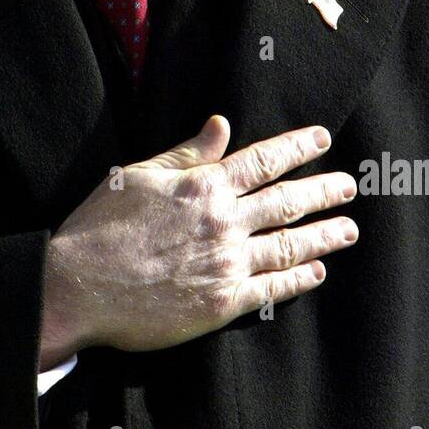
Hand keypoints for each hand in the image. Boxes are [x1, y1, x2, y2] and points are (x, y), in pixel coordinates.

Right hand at [42, 115, 356, 358]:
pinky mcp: (221, 304)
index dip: (297, 148)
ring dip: (323, 236)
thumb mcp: (138, 175)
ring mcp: (225, 264)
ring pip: (289, 245)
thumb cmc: (101, 227)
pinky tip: (316, 272)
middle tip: (350, 186)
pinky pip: (272, 289)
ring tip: (348, 229)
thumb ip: (186, 152)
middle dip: (323, 191)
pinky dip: (298, 279)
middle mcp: (222, 222)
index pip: (263, 161)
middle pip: (287, 202)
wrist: (78, 288)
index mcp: (202, 186)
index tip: (323, 140)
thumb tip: (221, 124)